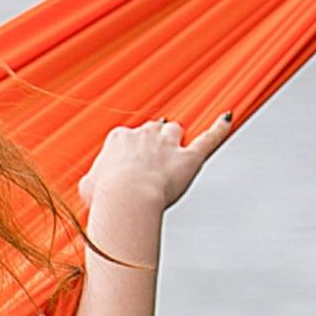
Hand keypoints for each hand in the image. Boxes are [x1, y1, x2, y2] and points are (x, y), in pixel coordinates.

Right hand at [79, 113, 231, 256]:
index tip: (128, 164)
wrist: (128, 197)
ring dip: (175, 138)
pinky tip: (227, 118)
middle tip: (152, 158)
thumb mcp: (88, 187)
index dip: (130, 150)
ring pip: (175, 130)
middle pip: (153, 129)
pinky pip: (209, 138)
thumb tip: (91, 185)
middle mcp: (144, 135)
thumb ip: (93, 180)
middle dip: (154, 141)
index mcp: (119, 138)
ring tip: (176, 147)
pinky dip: (219, 128)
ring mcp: (168, 144)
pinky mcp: (190, 157)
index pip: (127, 136)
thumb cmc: (107, 195)